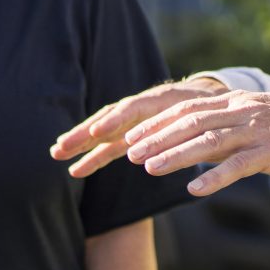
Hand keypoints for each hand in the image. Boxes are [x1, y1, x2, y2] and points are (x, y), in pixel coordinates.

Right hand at [51, 76, 229, 178]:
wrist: (210, 102)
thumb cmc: (212, 110)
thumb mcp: (208, 116)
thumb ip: (195, 125)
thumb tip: (190, 136)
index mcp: (161, 100)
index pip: (133, 109)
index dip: (116, 121)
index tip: (98, 133)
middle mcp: (141, 109)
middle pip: (108, 119)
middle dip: (83, 133)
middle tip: (60, 146)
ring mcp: (134, 123)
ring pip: (103, 132)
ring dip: (80, 142)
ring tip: (57, 154)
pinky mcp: (132, 136)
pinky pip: (109, 146)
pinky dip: (94, 156)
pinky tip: (76, 169)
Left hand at [117, 89, 269, 198]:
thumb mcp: (251, 120)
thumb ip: (222, 129)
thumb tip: (188, 144)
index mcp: (233, 103)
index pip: (186, 110)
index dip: (156, 124)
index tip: (130, 137)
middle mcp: (241, 112)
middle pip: (191, 123)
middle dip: (157, 138)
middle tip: (129, 153)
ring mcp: (256, 131)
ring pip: (209, 142)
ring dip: (176, 155)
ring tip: (150, 169)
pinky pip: (239, 166)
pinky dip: (215, 178)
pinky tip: (194, 190)